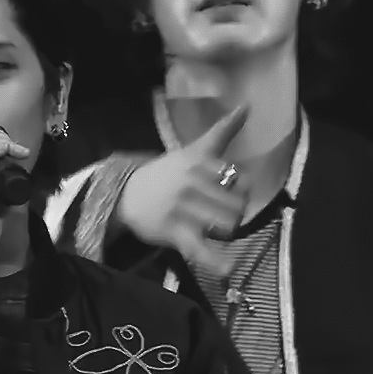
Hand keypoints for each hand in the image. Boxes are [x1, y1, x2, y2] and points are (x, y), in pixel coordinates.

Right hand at [117, 106, 247, 274]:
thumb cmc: (167, 172)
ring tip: (214, 227)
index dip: (241, 187)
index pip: (237, 178)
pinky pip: (199, 249)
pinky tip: (227, 268)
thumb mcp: (193, 149)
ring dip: (226, 230)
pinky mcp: (174, 233)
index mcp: (199, 163)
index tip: (229, 188)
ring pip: (225, 226)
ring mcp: (183, 210)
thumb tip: (247, 105)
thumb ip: (223, 130)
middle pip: (236, 206)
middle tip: (220, 211)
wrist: (125, 193)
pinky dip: (215, 262)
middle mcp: (192, 184)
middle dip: (235, 211)